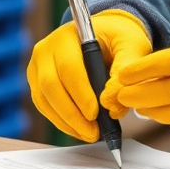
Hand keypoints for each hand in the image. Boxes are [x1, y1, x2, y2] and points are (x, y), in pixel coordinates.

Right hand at [27, 9, 151, 140]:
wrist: (108, 34)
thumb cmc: (120, 37)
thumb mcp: (132, 44)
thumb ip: (125, 69)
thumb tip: (111, 104)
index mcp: (68, 35)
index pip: (69, 67)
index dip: (80, 93)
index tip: (95, 114)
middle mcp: (46, 49)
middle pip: (50, 86)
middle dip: (72, 114)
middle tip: (93, 132)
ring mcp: (38, 66)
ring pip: (44, 99)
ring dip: (65, 122)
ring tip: (89, 134)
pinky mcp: (37, 82)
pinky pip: (44, 106)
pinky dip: (61, 121)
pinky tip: (79, 130)